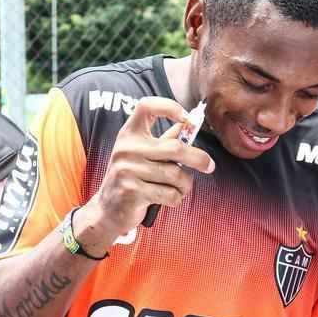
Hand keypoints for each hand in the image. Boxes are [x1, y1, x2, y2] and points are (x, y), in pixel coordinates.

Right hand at [79, 97, 214, 247]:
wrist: (108, 210)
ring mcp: (127, 170)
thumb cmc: (132, 178)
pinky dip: (177, 198)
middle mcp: (126, 148)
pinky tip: (170, 199)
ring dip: (185, 185)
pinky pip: (170, 194)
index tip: (186, 118)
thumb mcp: (143, 155)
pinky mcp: (132, 192)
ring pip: (176, 175)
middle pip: (175, 148)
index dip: (169, 107)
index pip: (146, 106)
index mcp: (129, 134)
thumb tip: (190, 125)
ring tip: (180, 188)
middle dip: (199, 159)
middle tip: (210, 166)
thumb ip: (165, 141)